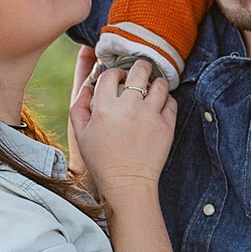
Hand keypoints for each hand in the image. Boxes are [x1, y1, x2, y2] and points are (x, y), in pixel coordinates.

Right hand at [70, 57, 175, 193]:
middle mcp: (130, 108)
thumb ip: (79, 105)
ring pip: (160, 83)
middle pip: (140, 70)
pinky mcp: (167, 126)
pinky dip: (165, 100)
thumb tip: (88, 84)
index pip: (111, 74)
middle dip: (139, 67)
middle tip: (138, 73)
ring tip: (150, 89)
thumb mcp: (80, 134)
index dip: (114, 72)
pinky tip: (158, 106)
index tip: (117, 78)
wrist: (127, 184)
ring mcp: (151, 116)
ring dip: (155, 82)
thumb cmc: (101, 160)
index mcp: (106, 108)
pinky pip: (171, 101)